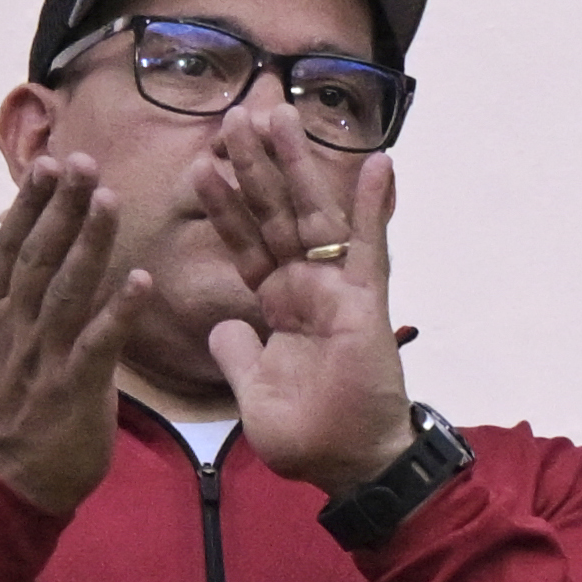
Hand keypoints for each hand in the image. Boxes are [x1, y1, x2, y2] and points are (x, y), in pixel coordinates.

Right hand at [0, 153, 144, 518]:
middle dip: (58, 206)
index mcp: (5, 318)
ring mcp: (43, 358)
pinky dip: (118, 311)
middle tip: (81, 161)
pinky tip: (141, 281)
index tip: (46, 164)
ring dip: (87, 243)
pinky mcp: (72, 389)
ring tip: (108, 199)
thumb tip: (22, 254)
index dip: (29, 206)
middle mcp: (19, 329)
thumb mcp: (10, 349)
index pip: (12, 249)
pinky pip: (98, 344)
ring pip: (64, 290)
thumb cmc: (22, 412)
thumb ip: (20, 304)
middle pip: (36, 256)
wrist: (8, 482)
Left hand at [204, 120, 417, 488]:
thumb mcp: (253, 394)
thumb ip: (238, 356)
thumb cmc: (309, 439)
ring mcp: (339, 293)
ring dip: (296, 168)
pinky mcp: (368, 304)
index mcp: (277, 308)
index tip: (204, 162)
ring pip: (313, 218)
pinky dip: (374, 206)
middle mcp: (307, 290)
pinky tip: (377, 162)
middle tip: (236, 115)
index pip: (246, 243)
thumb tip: (223, 330)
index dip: (225, 204)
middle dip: (255, 166)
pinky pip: (371, 247)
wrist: (351, 466)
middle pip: (276, 215)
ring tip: (276, 117)